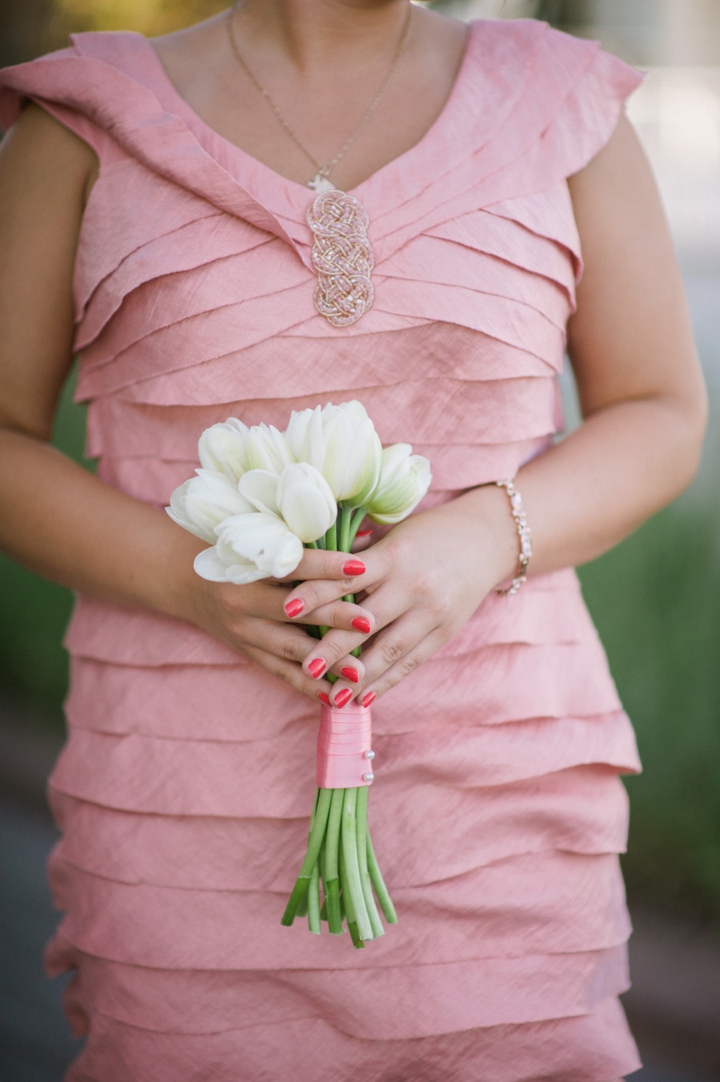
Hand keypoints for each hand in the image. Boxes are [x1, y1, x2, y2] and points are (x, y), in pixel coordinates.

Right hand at [183, 547, 373, 700]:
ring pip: (290, 649)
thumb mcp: (262, 540)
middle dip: (333, 618)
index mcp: (247, 566)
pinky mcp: (248, 653)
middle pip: (293, 611)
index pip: (292, 565)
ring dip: (327, 662)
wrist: (189, 581)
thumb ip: (308, 543)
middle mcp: (242, 601)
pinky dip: (308, 686)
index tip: (361, 568)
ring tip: (361, 671)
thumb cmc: (237, 552)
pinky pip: (281, 673)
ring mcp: (244, 632)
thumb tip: (363, 540)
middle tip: (369, 622)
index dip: (326, 566)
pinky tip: (336, 696)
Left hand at [283, 485, 517, 704]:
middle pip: (367, 623)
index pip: (348, 578)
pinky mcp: (444, 632)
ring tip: (333, 698)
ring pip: (391, 650)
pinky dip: (387, 682)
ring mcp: (432, 612)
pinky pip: (411, 662)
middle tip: (305, 666)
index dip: (318, 593)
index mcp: (393, 556)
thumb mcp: (392, 537)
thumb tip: (308, 576)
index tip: (289, 609)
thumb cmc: (426, 534)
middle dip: (335, 648)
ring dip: (360, 677)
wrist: (486, 539)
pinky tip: (365, 698)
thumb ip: (356, 562)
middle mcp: (414, 586)